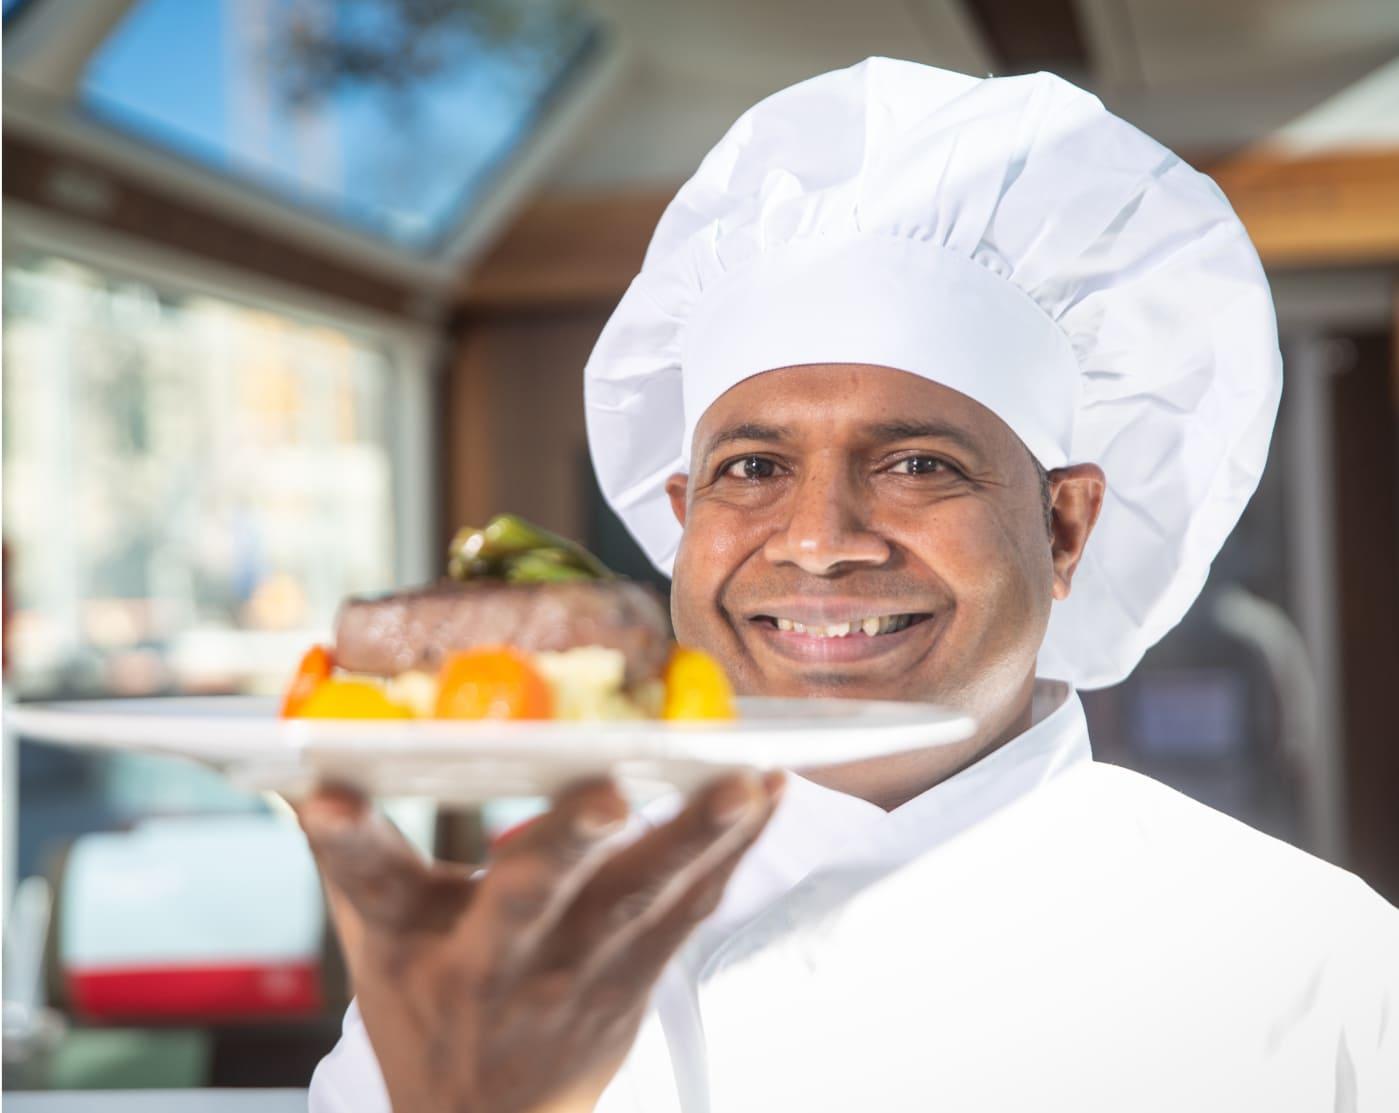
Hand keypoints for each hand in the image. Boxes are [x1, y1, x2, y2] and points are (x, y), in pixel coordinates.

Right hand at [297, 771, 783, 1112]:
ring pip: (640, 901)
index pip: (373, 886)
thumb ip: (355, 855)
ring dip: (694, 839)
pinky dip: (732, 851)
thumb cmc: (428, 1016)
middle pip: (528, 897)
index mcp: (422, 949)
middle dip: (565, 843)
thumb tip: (309, 763)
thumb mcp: (376, 945)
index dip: (349, 839)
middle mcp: (501, 964)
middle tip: (607, 793)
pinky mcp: (640, 978)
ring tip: (743, 779)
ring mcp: (582, 976)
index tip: (325, 791)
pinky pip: (692, 911)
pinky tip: (766, 791)